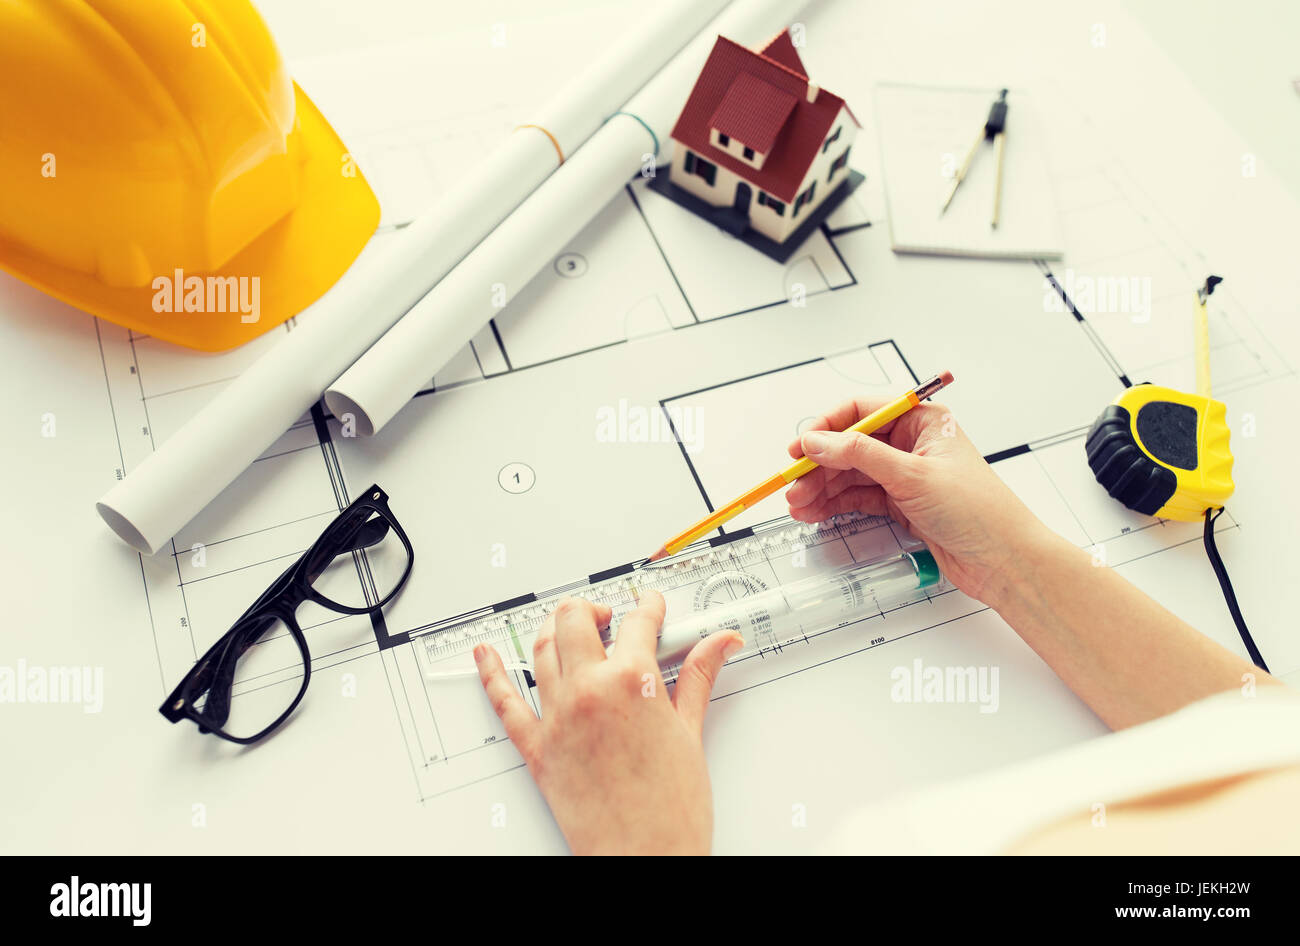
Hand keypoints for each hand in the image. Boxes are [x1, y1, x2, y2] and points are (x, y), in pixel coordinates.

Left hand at [475, 592, 741, 854]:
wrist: (644, 860)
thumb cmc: (671, 809)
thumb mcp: (691, 733)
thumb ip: (698, 678)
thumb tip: (719, 644)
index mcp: (630, 682)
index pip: (637, 623)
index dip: (648, 607)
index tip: (651, 605)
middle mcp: (588, 690)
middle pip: (575, 620)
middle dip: (594, 609)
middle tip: (610, 616)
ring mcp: (558, 717)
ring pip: (541, 649)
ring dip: (553, 628)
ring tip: (568, 626)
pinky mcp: (537, 748)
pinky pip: (504, 702)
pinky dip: (490, 673)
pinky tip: (486, 655)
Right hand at [784, 397, 1049, 604]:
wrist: (1004, 560)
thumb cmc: (978, 511)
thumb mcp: (912, 475)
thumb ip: (860, 455)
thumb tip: (819, 441)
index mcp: (921, 421)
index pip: (861, 412)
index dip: (826, 428)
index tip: (800, 448)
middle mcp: (912, 444)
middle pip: (851, 446)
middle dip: (819, 466)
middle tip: (794, 485)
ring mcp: (906, 475)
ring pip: (851, 474)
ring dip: (822, 489)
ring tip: (798, 505)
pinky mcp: (902, 503)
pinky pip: (859, 497)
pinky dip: (835, 504)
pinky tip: (815, 512)